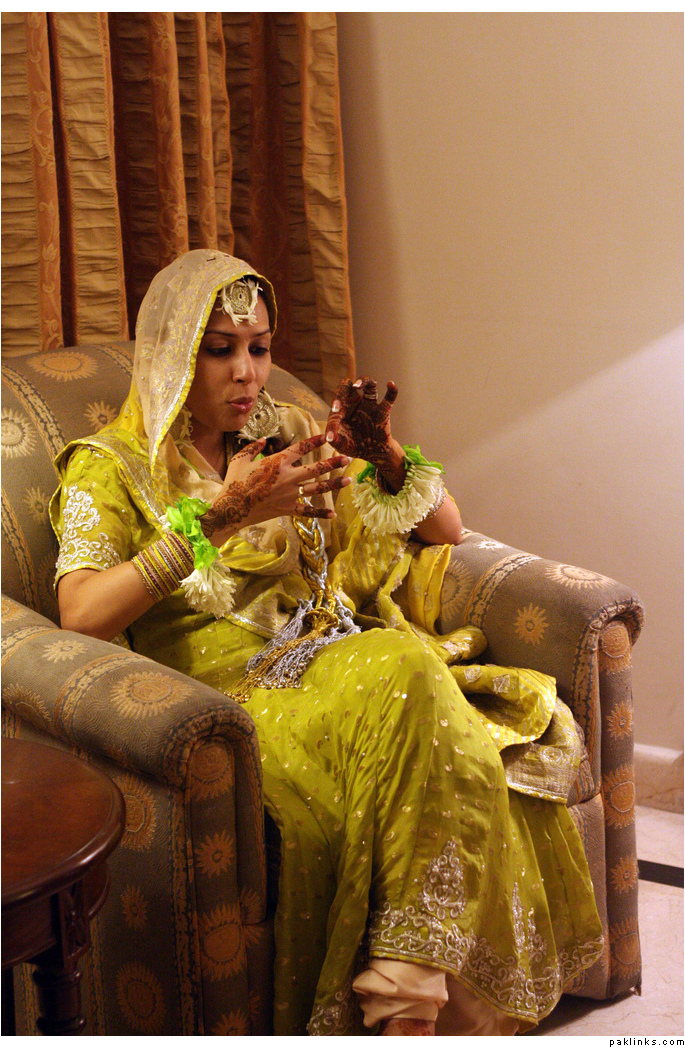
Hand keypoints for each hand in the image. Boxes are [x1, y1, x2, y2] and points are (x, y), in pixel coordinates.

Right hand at [200, 434, 350, 541]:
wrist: (232, 508)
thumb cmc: (234, 482)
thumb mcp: (240, 459)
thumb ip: (254, 447)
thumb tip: (264, 439)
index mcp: (277, 462)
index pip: (301, 448)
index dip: (314, 441)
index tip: (326, 436)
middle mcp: (288, 477)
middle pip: (316, 468)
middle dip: (334, 463)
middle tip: (347, 458)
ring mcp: (289, 494)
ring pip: (317, 488)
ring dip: (334, 484)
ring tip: (349, 480)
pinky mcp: (287, 509)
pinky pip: (307, 511)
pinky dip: (320, 513)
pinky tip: (333, 514)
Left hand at [326, 378, 405, 492]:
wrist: (372, 452)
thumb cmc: (354, 445)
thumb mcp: (341, 444)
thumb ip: (334, 439)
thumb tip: (329, 437)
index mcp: (344, 407)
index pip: (338, 398)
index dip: (336, 400)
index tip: (335, 409)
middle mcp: (356, 402)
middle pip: (349, 385)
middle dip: (345, 386)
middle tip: (342, 391)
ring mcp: (370, 405)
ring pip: (369, 385)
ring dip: (364, 381)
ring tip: (358, 385)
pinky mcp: (383, 411)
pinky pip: (389, 398)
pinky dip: (392, 391)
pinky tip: (391, 384)